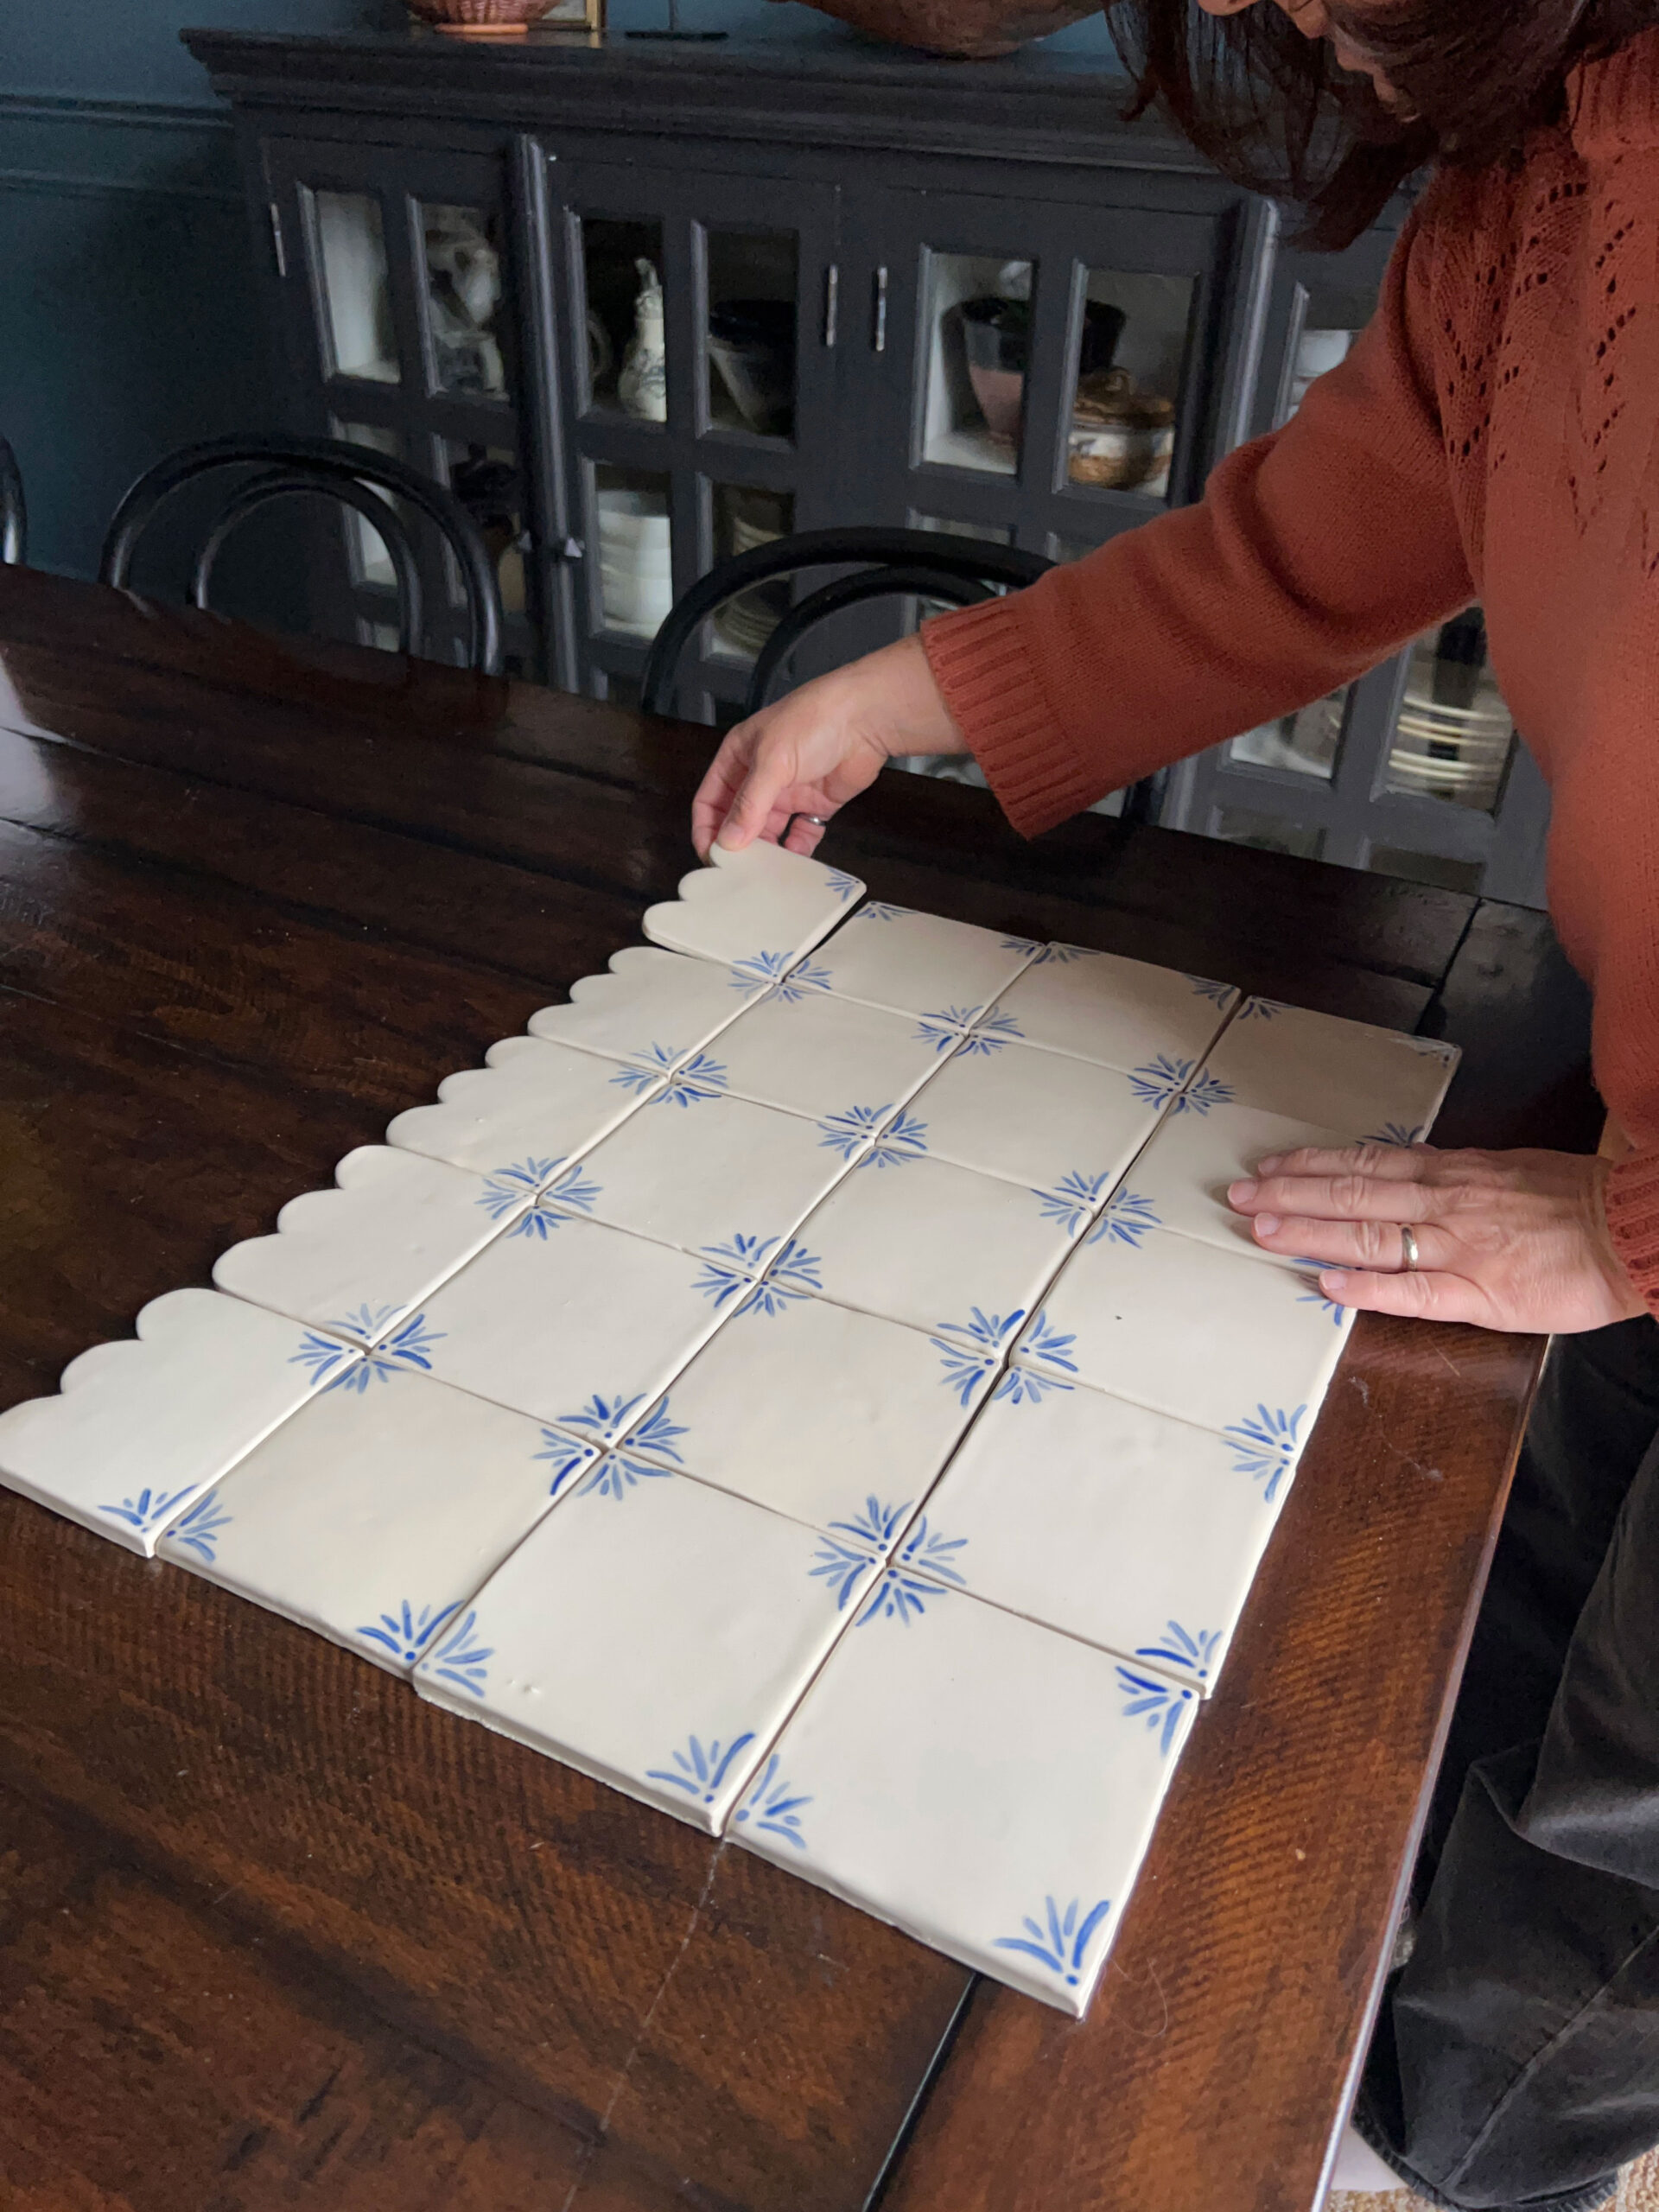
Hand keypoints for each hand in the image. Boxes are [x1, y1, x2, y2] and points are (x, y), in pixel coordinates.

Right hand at [691, 634, 967, 859]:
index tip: (711, 857)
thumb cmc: (812, 722)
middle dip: (737, 845)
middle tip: (737, 873)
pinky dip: (797, 850)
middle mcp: (760, 776)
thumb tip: (728, 842)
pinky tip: (795, 863)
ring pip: (769, 830)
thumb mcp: (771, 762)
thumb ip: (749, 805)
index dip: (707, 829)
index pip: (710, 800)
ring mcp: (789, 791)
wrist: (865, 718)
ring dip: (766, 851)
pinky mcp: (816, 803)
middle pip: (738, 819)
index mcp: (738, 758)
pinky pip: (801, 833)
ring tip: (764, 874)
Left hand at [1226, 1143, 1645, 1333]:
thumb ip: (1452, 1177)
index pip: (1365, 1163)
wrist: (1634, 1228)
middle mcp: (1444, 1202)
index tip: (1269, 1167)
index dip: (1312, 1165)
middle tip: (1239, 1197)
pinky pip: (1412, 1291)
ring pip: (1369, 1235)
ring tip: (1262, 1231)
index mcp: (1451, 1172)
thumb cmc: (1575, 1202)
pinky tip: (1326, 1285)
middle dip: (1290, 1195)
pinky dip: (1366, 1287)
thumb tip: (1401, 1177)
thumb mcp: (1505, 1171)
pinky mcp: (1480, 1292)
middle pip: (1352, 1193)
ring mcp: (1458, 1247)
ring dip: (1310, 1232)